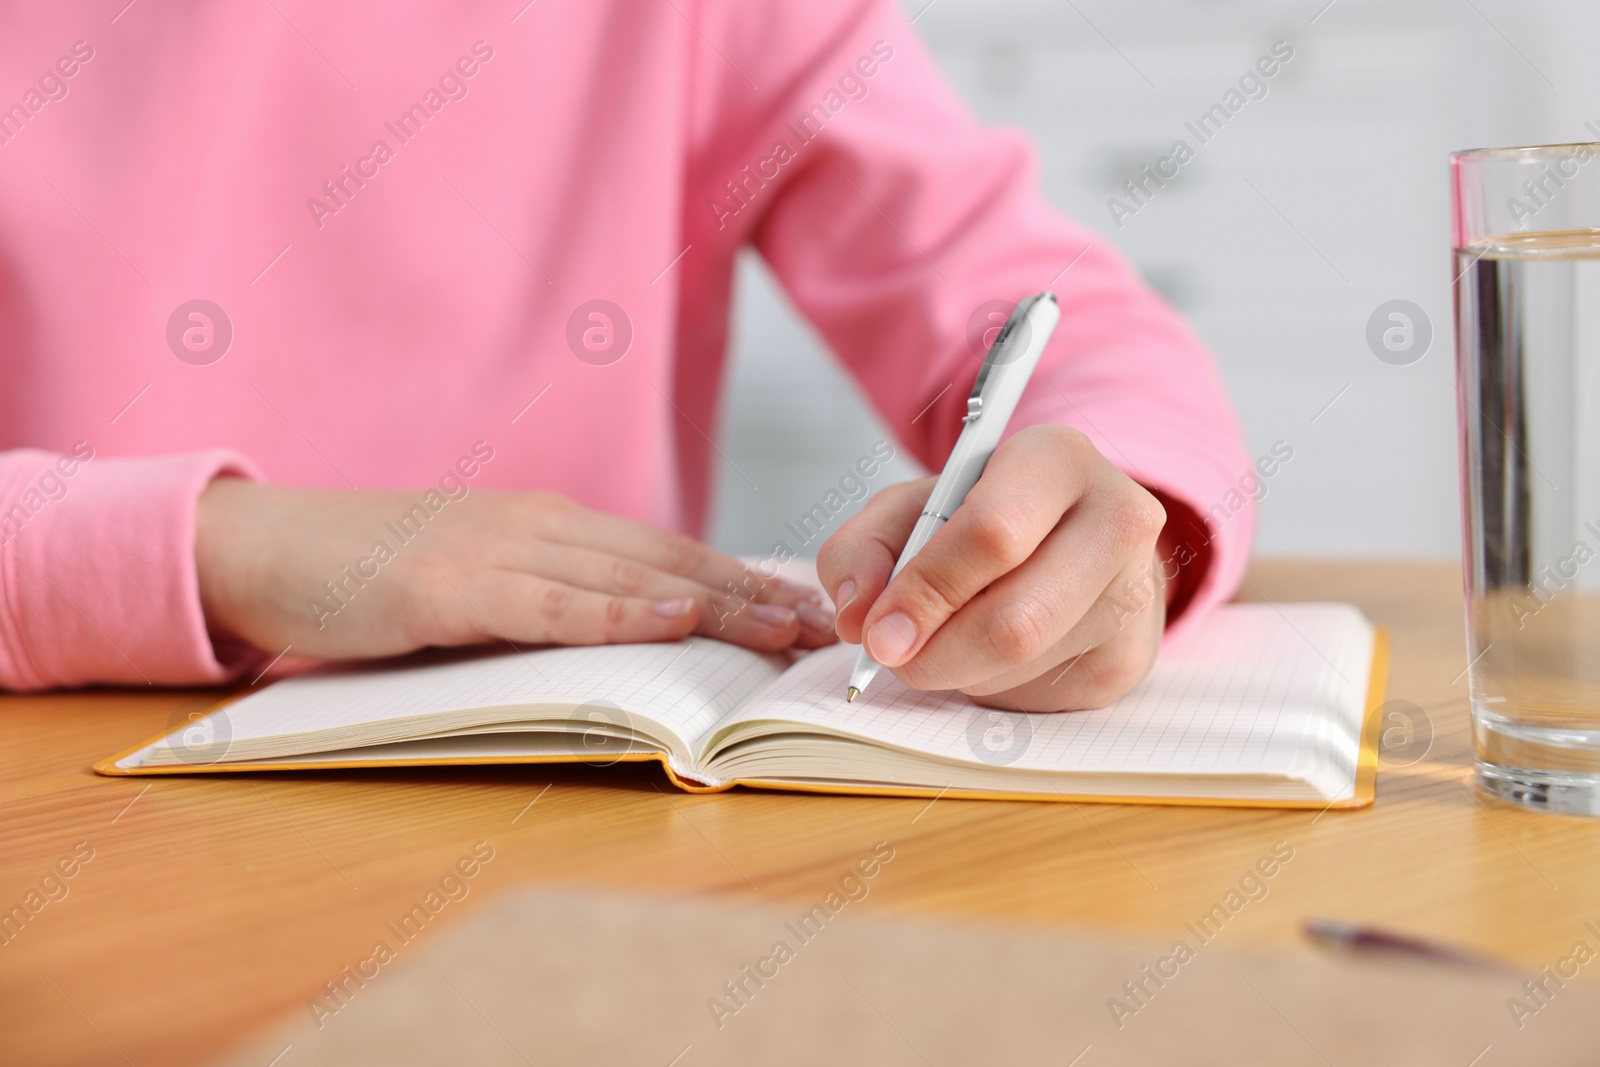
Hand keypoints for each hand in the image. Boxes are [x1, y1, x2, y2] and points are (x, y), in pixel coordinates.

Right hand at [195, 480, 836, 660]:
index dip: (743, 581)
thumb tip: (628, 638)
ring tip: (786, 629)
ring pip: (632, 576)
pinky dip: (621, 611)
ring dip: (717, 603)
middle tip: (826, 625)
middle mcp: (540, 527)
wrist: (263, 549)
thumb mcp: (480, 586)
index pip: (669, 556)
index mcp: (551, 528)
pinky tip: (675, 620)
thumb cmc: (372, 577)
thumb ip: (549, 603)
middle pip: (672, 561)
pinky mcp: (453, 583)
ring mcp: (499, 550)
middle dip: (755, 594)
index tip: (806, 609)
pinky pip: (555, 601)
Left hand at [818, 425, 1170, 711]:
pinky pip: (1038, 693)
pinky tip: (986, 651)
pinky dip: (988, 682)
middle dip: (934, 651)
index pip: (993, 533)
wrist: (1067, 542)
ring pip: (1021, 664)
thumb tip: (857, 618)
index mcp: (1057, 458)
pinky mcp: (1130, 655)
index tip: (877, 631)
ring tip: (946, 634)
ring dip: (957, 668)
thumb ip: (861, 550)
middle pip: (1015, 619)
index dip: (926, 591)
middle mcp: (1116, 518)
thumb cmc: (978, 517)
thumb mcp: (908, 509)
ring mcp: (1133, 592)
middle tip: (892, 655)